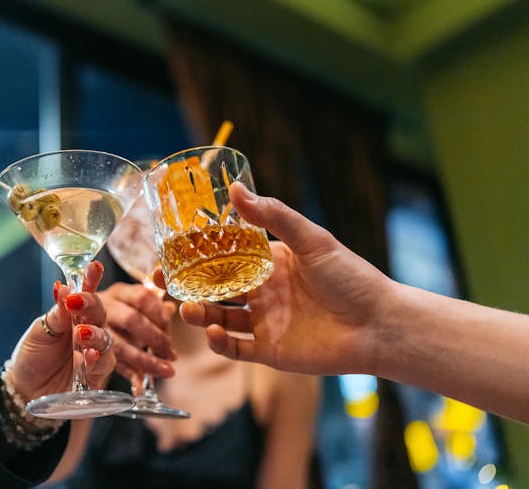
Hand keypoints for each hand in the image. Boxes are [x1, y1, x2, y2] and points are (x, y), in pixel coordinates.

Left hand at [9, 261, 116, 399]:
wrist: (25, 391)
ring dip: (94, 334)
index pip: (85, 294)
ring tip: (80, 333)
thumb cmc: (32, 357)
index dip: (90, 280)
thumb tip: (63, 287)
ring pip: (105, 338)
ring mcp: (94, 353)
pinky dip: (97, 358)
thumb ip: (56, 314)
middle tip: (77, 301)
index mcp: (73, 316)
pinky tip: (88, 354)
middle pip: (99, 313)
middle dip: (91, 304)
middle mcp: (87, 331)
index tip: (94, 266)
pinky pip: (104, 364)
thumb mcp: (39, 332)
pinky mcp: (97, 375)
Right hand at [97, 282, 175, 390]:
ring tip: (167, 371)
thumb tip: (170, 309)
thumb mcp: (134, 307)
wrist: (83, 327)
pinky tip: (140, 387)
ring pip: (120, 346)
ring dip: (146, 360)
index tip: (170, 327)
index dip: (159, 313)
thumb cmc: (117, 314)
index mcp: (119, 293)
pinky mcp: (92, 352)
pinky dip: (129, 376)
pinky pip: (113, 365)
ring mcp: (95, 330)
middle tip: (171, 354)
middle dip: (154, 338)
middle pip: (131, 320)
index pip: (142, 297)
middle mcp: (105, 308)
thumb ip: (152, 308)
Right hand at [179, 182, 396, 375]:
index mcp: (268, 263)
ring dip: (198, 314)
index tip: (170, 248)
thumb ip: (274, 216)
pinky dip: (219, 343)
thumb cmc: (351, 277)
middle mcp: (261, 291)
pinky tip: (213, 333)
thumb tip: (236, 189)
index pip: (223, 255)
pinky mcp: (269, 351)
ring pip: (217, 318)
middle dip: (184, 285)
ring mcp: (263, 322)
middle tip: (160, 281)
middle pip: (212, 288)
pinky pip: (234, 348)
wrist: (379, 325)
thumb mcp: (312, 240)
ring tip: (187, 309)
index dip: (195, 254)